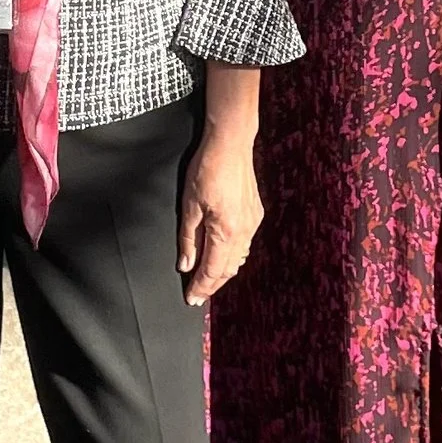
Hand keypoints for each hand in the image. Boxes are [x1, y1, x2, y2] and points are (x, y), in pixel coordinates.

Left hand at [178, 127, 262, 304]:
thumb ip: (188, 239)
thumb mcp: (189, 205)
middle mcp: (244, 231)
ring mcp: (253, 223)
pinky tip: (224, 255)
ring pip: (238, 258)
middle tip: (198, 295)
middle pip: (227, 270)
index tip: (191, 299)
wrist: (232, 144)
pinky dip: (233, 256)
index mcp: (226, 232)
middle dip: (212, 285)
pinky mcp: (255, 214)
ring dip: (223, 272)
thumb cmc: (208, 169)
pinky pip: (245, 244)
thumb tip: (186, 265)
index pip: (212, 271)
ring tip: (208, 281)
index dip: (201, 288)